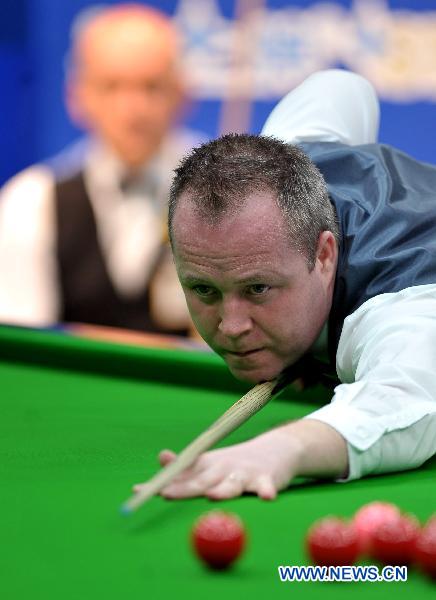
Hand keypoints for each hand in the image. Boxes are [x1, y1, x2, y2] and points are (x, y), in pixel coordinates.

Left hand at [133, 419, 347, 500]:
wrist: (276, 449)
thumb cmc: (236, 463)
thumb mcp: (209, 464)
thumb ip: (186, 468)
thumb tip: (161, 459)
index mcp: (207, 466)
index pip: (180, 475)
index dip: (161, 483)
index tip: (139, 490)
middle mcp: (223, 468)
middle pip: (201, 480)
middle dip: (184, 489)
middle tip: (167, 494)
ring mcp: (245, 473)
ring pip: (232, 484)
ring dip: (222, 491)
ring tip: (212, 496)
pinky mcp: (268, 479)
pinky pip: (267, 486)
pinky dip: (267, 491)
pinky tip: (267, 497)